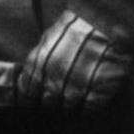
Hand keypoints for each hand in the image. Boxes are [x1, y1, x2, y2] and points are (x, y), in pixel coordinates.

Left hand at [14, 9, 132, 111]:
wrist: (105, 23)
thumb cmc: (76, 26)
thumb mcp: (48, 40)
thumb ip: (39, 61)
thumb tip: (33, 77)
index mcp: (37, 68)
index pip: (27, 94)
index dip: (32, 97)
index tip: (39, 96)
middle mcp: (53, 82)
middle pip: (48, 103)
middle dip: (53, 100)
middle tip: (62, 95)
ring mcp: (76, 90)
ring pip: (68, 108)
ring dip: (72, 103)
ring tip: (79, 95)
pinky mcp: (98, 93)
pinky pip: (90, 110)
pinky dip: (91, 107)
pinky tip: (93, 98)